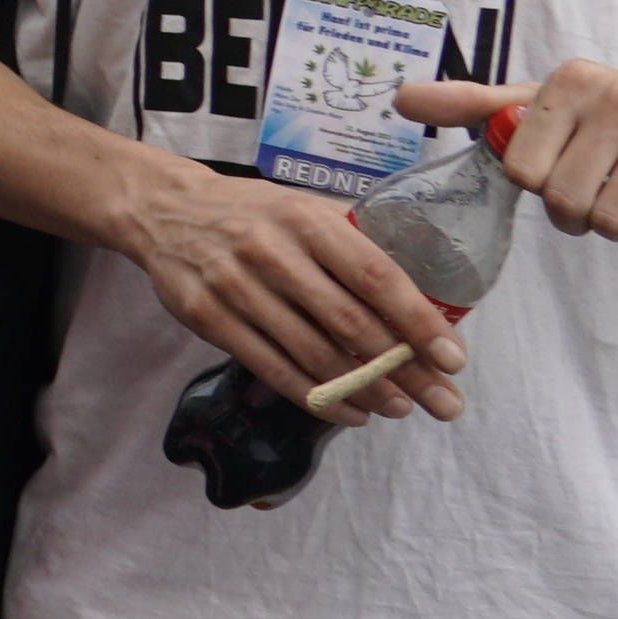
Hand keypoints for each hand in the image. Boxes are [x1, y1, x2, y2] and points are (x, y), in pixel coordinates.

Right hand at [114, 162, 467, 420]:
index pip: (376, 276)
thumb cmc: (252, 212)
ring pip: (313, 354)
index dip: (418, 321)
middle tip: (442, 402)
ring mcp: (236, 287)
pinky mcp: (208, 318)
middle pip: (350, 325)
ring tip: (400, 409)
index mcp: (307, 220)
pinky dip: (317, 397)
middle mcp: (272, 252)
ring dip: (364, 390)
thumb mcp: (303, 207)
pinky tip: (349, 411)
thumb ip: (356, 239)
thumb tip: (426, 282)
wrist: (164, 211)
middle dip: (404, 370)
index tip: (453, 358)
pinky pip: (272, 368)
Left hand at [396, 57, 617, 248]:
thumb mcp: (548, 106)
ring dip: (614, 226)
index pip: (520, 169)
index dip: (537, 186)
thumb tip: (402, 99)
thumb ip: (478, 107)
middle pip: (564, 200)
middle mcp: (617, 94)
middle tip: (597, 190)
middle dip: (575, 214)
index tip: (560, 169)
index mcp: (569, 80)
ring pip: (609, 220)